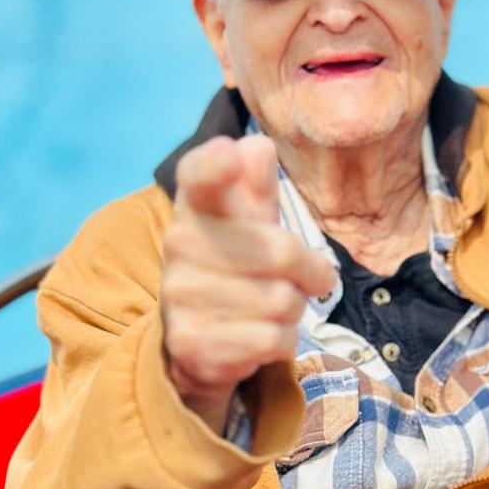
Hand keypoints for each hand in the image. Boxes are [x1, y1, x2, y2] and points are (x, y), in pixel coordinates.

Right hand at [160, 135, 336, 433]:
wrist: (199, 342)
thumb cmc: (240, 267)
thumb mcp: (252, 224)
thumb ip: (258, 186)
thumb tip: (257, 146)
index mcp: (197, 206)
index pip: (199, 176)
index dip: (216, 166)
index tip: (229, 157)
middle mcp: (179, 245)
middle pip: (281, 253)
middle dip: (308, 273)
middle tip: (303, 280)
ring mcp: (181, 295)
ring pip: (282, 301)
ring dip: (293, 310)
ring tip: (272, 309)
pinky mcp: (192, 342)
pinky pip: (274, 339)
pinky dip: (282, 341)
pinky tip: (259, 336)